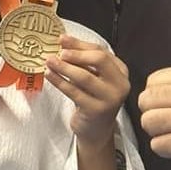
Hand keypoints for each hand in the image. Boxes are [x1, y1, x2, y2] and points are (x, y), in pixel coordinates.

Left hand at [45, 35, 129, 149]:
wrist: (95, 130)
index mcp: (121, 71)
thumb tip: (64, 41)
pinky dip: (60, 82)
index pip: (102, 51)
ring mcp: (110, 98)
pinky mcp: (97, 110)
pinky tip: (50, 76)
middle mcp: (120, 84)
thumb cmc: (92, 99)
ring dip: (64, 67)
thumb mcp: (93, 77)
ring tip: (49, 62)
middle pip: (99, 60)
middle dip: (77, 54)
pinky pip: (75, 92)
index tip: (62, 39)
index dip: (80, 44)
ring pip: (85, 76)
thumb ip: (83, 60)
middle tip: (59, 52)